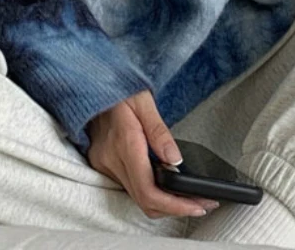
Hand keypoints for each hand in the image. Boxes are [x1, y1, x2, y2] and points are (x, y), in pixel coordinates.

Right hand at [87, 89, 219, 219]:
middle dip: (175, 208)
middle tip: (202, 203)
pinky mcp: (103, 165)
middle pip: (145, 201)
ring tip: (190, 197)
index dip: (174, 205)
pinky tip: (167, 187)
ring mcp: (104, 165)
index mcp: (124, 142)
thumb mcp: (144, 101)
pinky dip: (150, 193)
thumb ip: (160, 132)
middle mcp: (111, 159)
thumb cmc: (119, 89)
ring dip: (164, 204)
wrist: (91, 86)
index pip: (148, 190)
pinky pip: (129, 188)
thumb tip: (176, 160)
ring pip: (137, 199)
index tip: (197, 205)